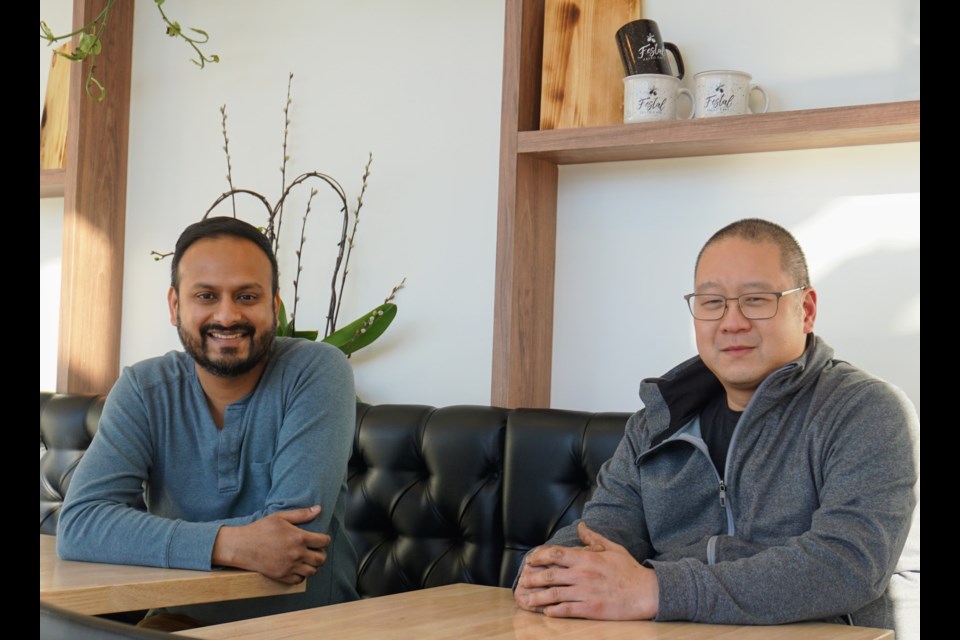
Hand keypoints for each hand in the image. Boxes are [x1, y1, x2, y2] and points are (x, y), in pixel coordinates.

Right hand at [212, 505, 329, 583]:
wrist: (242, 546)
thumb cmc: (261, 529)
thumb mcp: (281, 517)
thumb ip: (301, 514)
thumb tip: (319, 509)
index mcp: (299, 537)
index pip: (323, 541)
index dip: (325, 539)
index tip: (322, 539)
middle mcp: (297, 553)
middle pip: (321, 558)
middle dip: (321, 554)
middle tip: (316, 550)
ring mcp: (290, 566)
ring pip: (313, 571)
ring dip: (313, 565)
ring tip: (308, 559)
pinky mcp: (282, 576)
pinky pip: (300, 579)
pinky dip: (302, 575)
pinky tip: (298, 568)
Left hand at [514, 522, 658, 619]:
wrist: (646, 592)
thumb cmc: (629, 570)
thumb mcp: (613, 548)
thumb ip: (594, 538)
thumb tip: (581, 526)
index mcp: (587, 558)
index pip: (556, 554)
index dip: (539, 556)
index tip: (530, 560)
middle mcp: (583, 574)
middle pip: (550, 575)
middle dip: (533, 578)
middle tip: (522, 581)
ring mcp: (586, 592)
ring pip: (555, 594)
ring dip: (538, 597)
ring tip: (527, 600)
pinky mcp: (591, 608)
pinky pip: (567, 610)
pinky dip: (554, 611)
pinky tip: (546, 612)